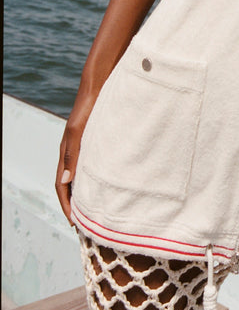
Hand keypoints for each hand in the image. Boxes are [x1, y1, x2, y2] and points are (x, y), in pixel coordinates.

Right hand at [55, 95, 95, 223]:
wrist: (100, 85)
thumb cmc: (89, 106)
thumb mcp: (79, 131)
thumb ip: (72, 154)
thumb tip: (65, 181)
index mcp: (66, 153)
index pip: (61, 185)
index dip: (66, 204)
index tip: (74, 222)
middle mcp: (72, 152)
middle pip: (69, 184)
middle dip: (74, 204)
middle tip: (84, 224)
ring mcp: (84, 147)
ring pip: (81, 176)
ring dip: (85, 193)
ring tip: (95, 209)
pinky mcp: (95, 141)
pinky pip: (92, 165)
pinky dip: (94, 179)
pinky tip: (106, 184)